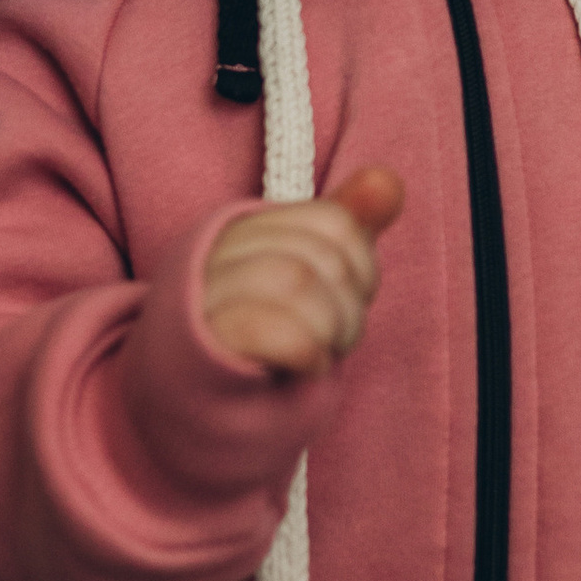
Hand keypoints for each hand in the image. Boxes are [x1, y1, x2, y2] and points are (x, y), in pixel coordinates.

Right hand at [201, 165, 403, 376]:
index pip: (335, 221)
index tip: (346, 298)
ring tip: (321, 352)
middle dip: (349, 306)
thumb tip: (390, 180)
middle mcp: (217, 251)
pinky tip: (307, 366)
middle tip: (334, 336)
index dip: (361, 265)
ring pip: (298, 281)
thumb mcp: (308, 275)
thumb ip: (348, 225)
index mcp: (243, 226)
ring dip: (331, 329)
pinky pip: (276, 329)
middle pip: (320, 255)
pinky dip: (308, 352)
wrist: (189, 400)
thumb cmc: (260, 336)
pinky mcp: (203, 345)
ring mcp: (203, 296)